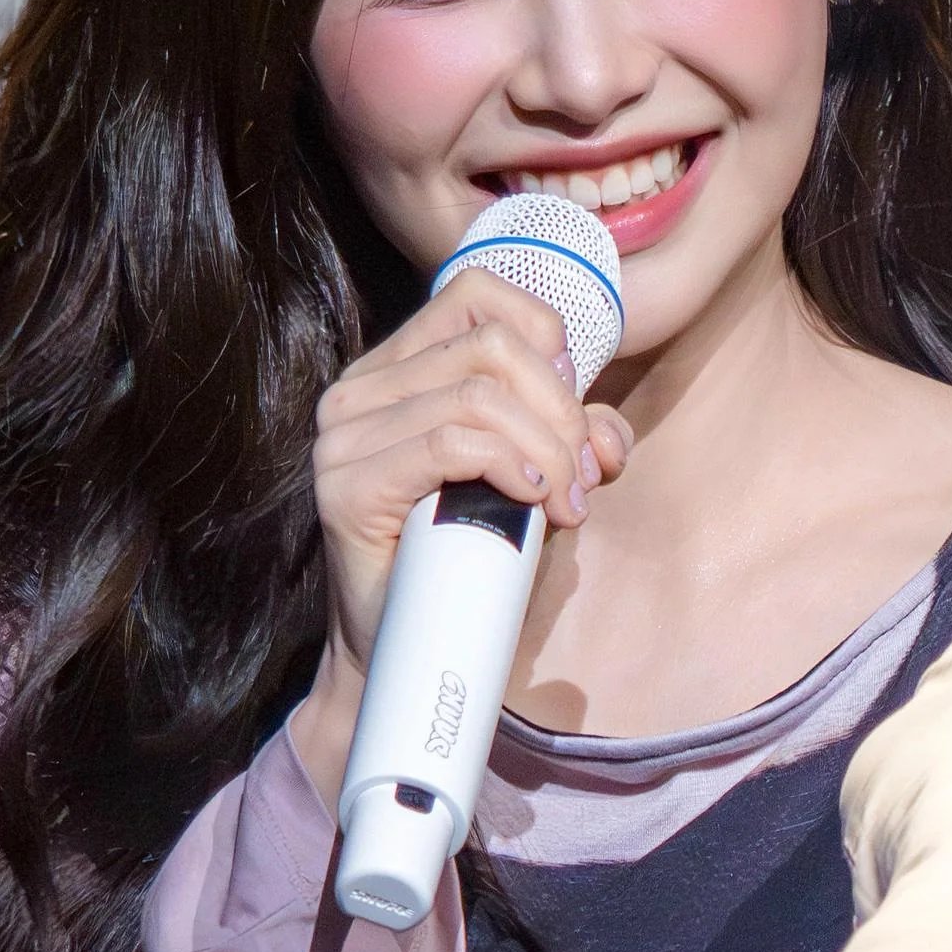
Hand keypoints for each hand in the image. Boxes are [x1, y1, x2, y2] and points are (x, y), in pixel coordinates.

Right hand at [293, 270, 631, 798]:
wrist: (399, 656)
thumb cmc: (460, 569)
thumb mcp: (530, 486)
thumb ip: (570, 443)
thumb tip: (606, 432)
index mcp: (396, 370)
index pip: (477, 295)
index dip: (545, 336)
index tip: (572, 411)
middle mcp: (359, 391)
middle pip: (490, 346)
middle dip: (560, 410)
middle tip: (582, 480)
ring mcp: (344, 435)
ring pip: (478, 395)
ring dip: (547, 449)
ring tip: (566, 506)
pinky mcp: (347, 484)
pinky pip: (450, 442)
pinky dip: (510, 464)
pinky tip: (533, 500)